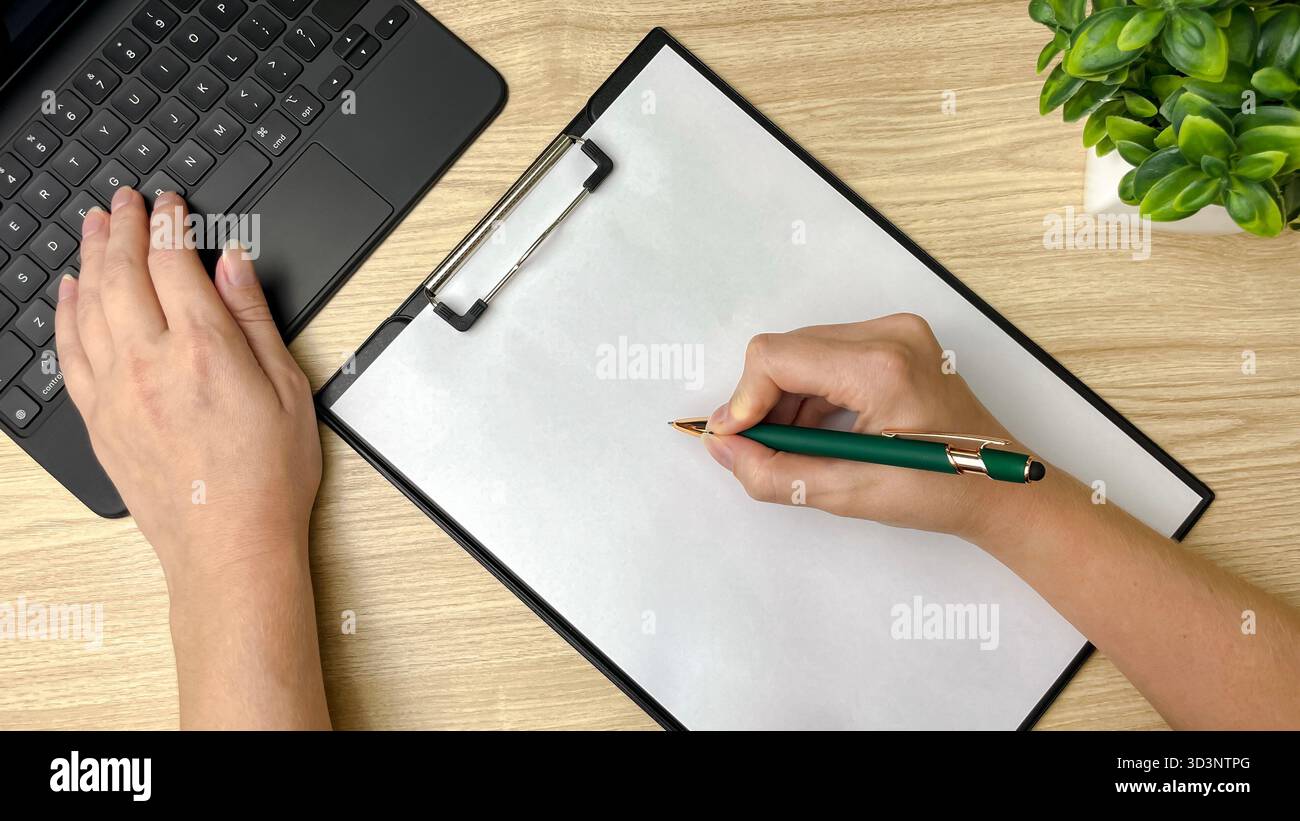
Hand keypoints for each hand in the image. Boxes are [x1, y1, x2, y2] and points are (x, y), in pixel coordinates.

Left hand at [55, 187, 320, 583]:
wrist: (229, 545)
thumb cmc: (268, 476)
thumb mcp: (289, 388)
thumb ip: (254, 320)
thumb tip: (233, 266)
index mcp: (205, 349)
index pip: (173, 262)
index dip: (169, 223)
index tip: (169, 204)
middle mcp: (150, 362)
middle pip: (121, 273)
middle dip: (121, 227)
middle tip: (124, 201)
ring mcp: (116, 391)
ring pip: (89, 305)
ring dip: (89, 258)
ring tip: (93, 228)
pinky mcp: (98, 420)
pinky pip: (69, 352)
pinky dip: (66, 313)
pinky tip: (69, 292)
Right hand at [703, 313, 1036, 542]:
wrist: (999, 488)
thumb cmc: (940, 491)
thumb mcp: (847, 493)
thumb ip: (774, 472)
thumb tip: (722, 447)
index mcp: (881, 367)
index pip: (776, 357)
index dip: (744, 400)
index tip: (736, 440)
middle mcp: (890, 334)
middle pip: (786, 350)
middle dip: (762, 402)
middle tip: (760, 450)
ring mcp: (896, 332)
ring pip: (802, 351)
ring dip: (784, 399)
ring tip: (794, 447)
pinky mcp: (895, 340)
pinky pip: (826, 355)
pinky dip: (809, 393)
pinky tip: (816, 431)